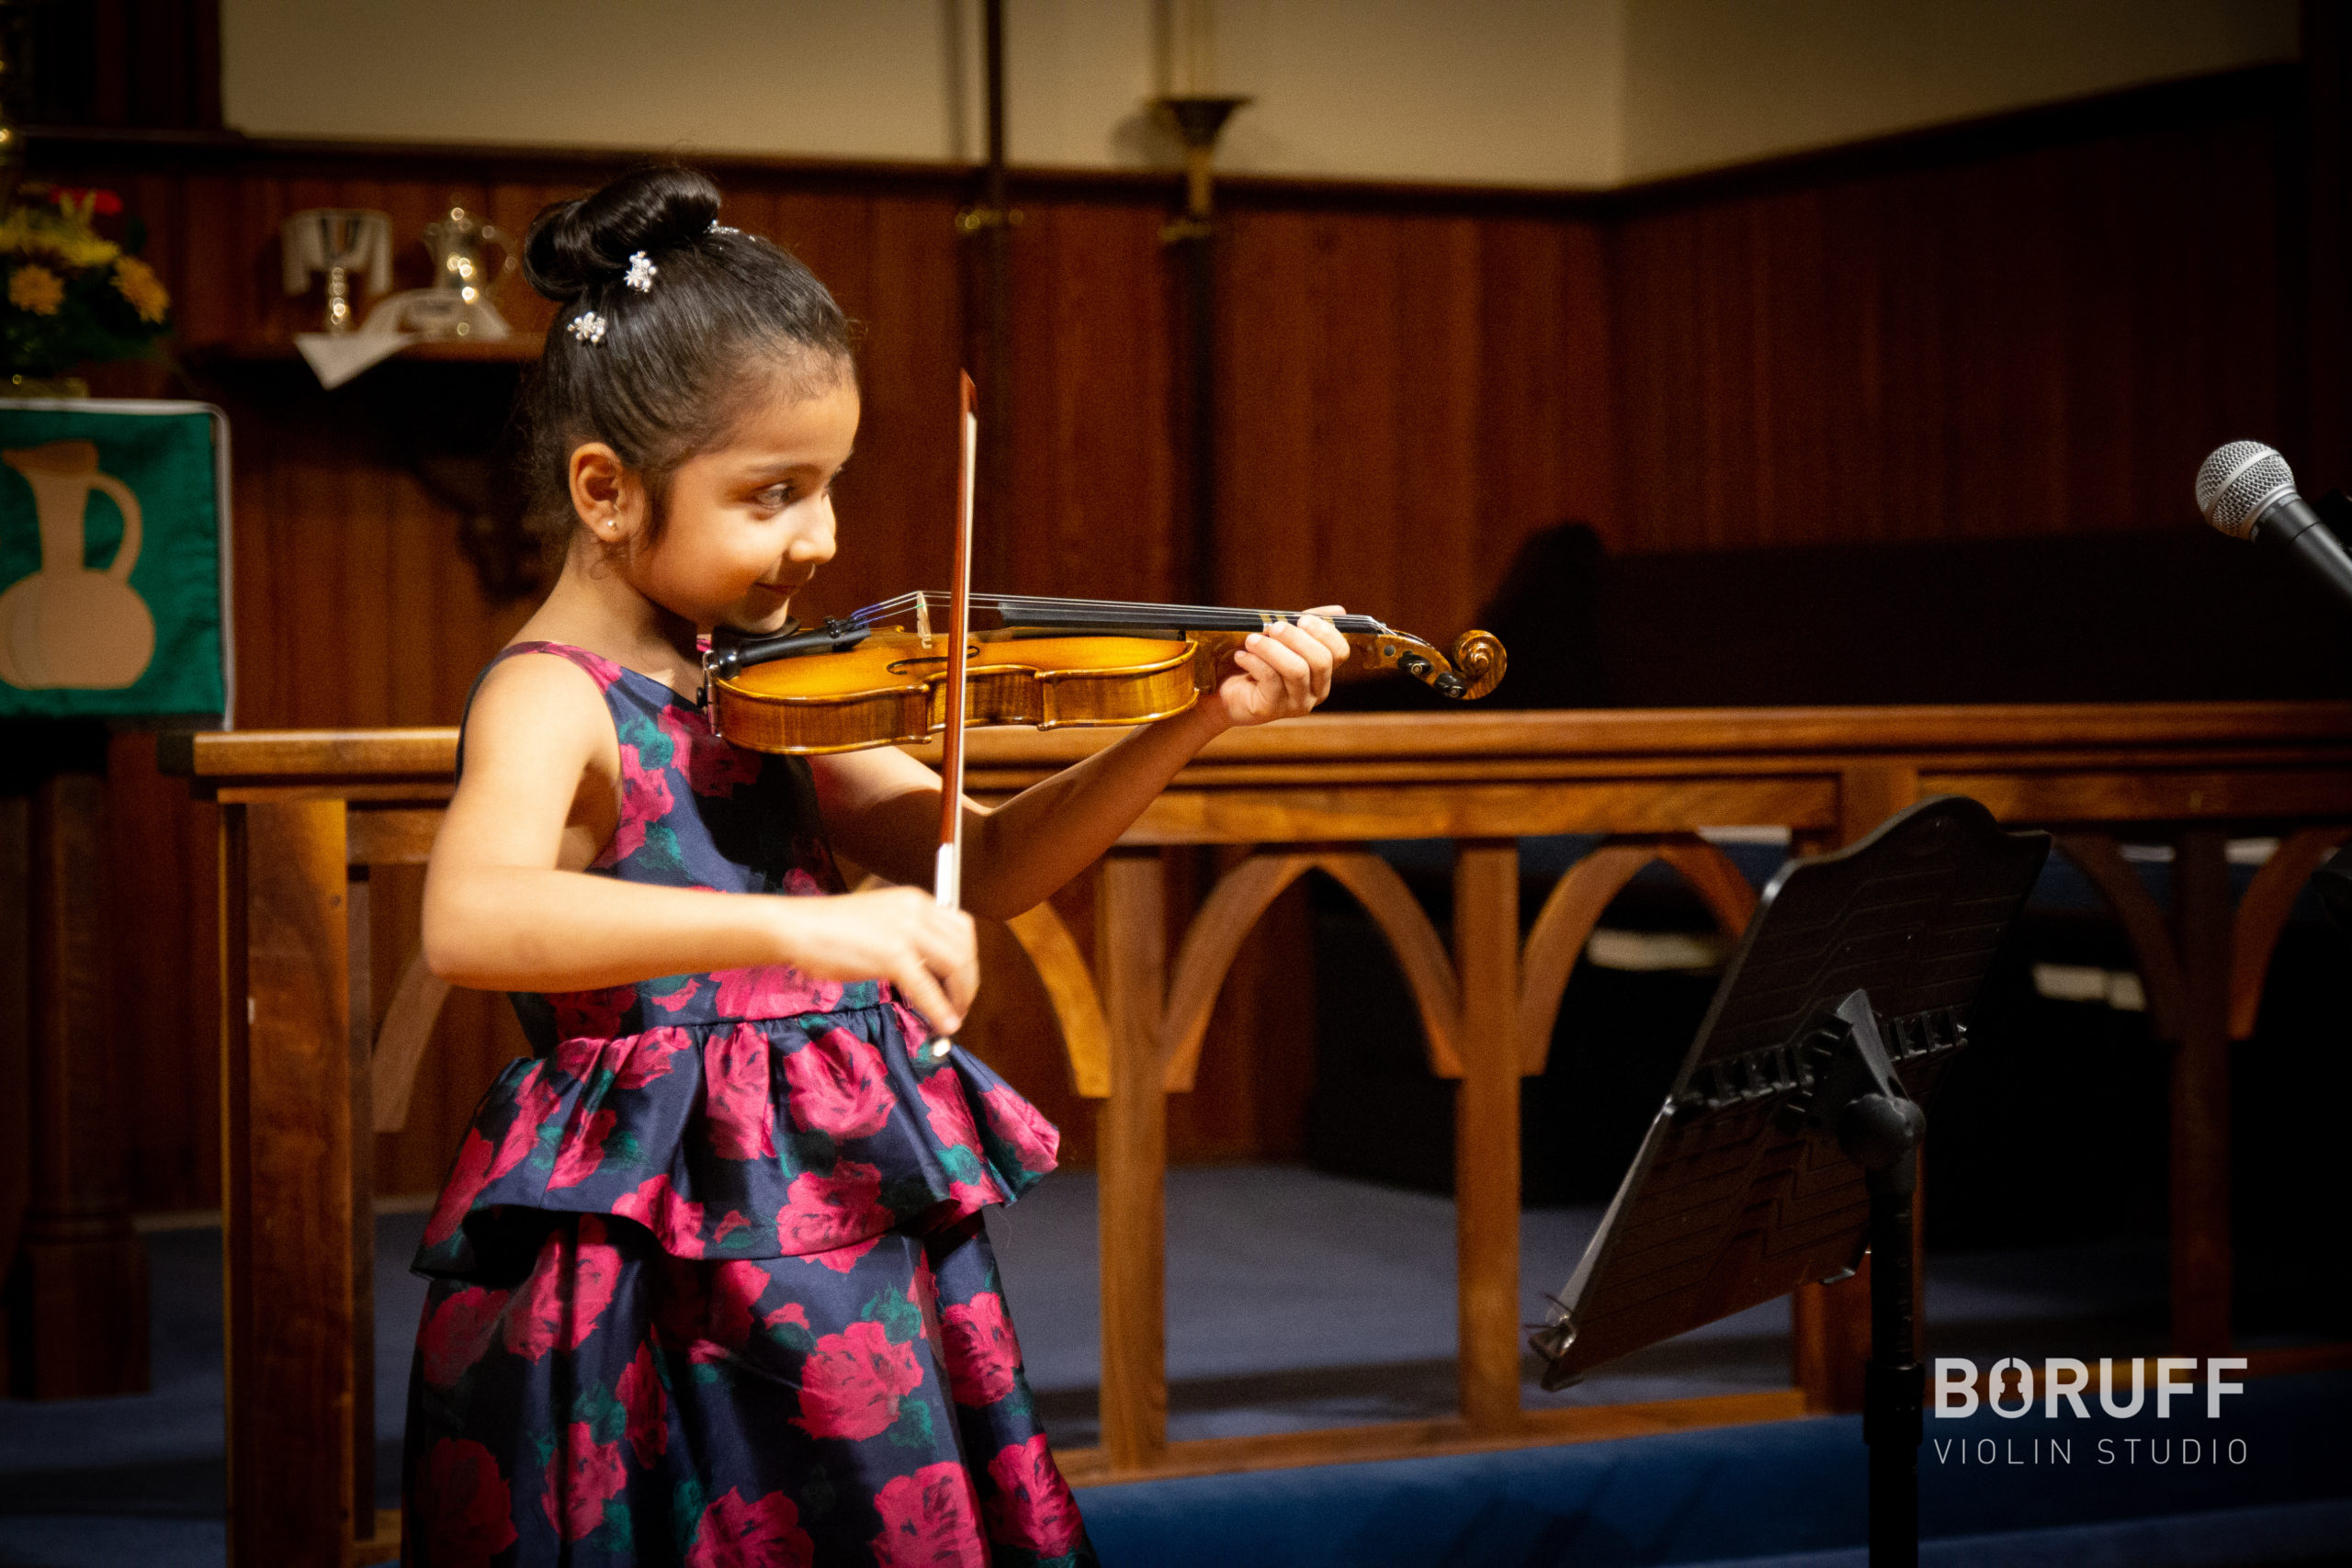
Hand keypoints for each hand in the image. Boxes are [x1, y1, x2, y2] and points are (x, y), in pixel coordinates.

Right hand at [772, 886, 978, 1033]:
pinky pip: (927, 988)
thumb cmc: (830, 928)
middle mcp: (917, 910)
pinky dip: (940, 1010)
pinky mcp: (892, 955)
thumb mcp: (881, 920)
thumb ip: (909, 936)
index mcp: (916, 900)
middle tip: (960, 1005)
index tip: (962, 983)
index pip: (961, 927)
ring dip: (960, 996)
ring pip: (955, 965)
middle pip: (964, 947)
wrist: (797, 927)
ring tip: (953, 1017)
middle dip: (968, 982)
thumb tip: (930, 968)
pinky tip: (943, 1025)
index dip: (968, 959)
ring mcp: (906, 932)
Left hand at [1209, 606, 1350, 729]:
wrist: (1227, 693)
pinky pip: (1270, 679)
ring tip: (1251, 639)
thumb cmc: (1258, 663)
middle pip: (1320, 661)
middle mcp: (1316, 691)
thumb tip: (1339, 611)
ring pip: (1296, 670)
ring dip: (1272, 648)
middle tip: (1274, 626)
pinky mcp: (1272, 710)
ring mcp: (1296, 703)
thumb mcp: (1283, 640)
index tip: (1302, 619)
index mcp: (1323, 672)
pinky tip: (1241, 656)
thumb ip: (1307, 625)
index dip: (1326, 633)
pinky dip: (1254, 661)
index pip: (1340, 653)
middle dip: (1296, 638)